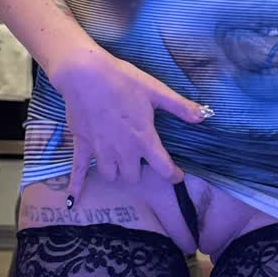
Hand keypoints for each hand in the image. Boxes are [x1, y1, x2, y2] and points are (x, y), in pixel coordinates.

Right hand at [49, 46, 210, 195]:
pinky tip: (73, 200)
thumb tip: (203, 116)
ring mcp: (101, 151)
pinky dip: (77, 186)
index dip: (173, 175)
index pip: (163, 168)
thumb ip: (179, 106)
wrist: (86, 75)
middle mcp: (123, 151)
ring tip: (120, 163)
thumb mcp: (156, 90)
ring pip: (111, 176)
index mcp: (144, 139)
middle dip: (139, 172)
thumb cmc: (123, 81)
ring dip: (117, 172)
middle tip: (141, 160)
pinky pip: (78, 171)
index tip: (177, 176)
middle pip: (133, 177)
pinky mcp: (82, 146)